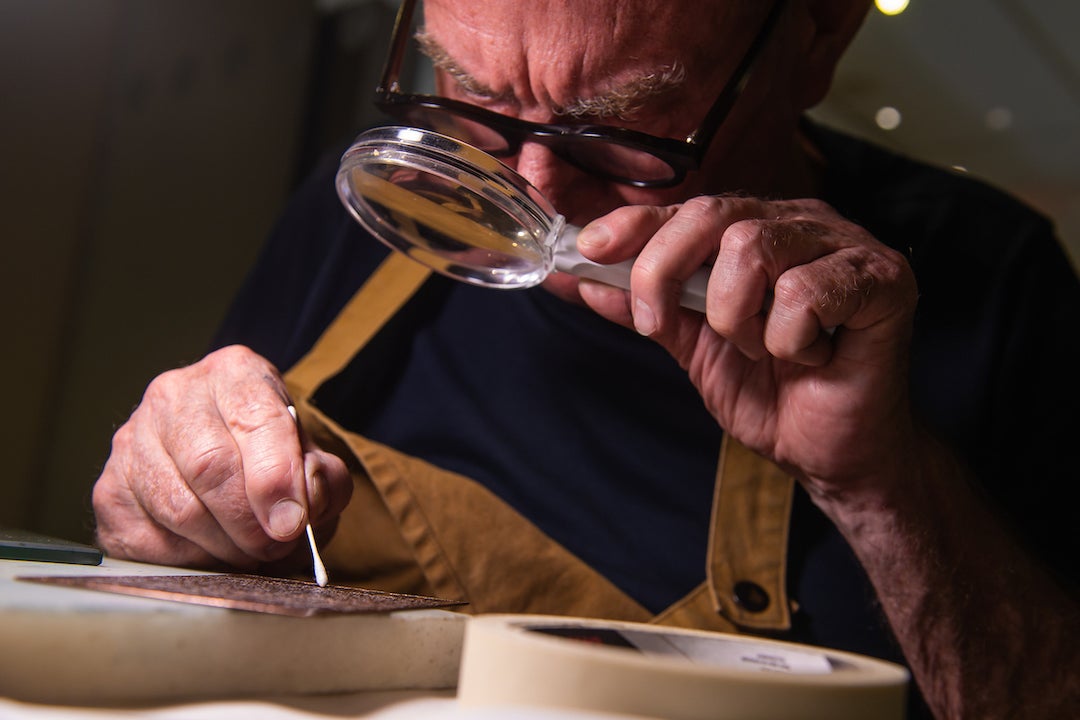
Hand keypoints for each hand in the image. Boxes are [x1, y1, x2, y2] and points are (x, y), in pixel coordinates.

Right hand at [92, 345, 351, 568]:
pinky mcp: (109, 491)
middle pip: (209, 465)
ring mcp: (132, 441)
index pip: (254, 419)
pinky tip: (213, 554)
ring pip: (178, 508)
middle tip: (274, 547)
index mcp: (234, 372)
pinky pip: (148, 540)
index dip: (275, 478)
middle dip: (249, 521)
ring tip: (250, 553)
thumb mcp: (313, 458)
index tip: (291, 522)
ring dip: (224, 546)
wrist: (227, 460)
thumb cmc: (273, 459)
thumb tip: (301, 510)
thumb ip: (323, 480)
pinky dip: (190, 560)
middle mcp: (175, 396)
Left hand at [575, 196, 918, 496]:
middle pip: (713, 213)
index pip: (687, 209)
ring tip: (761, 349)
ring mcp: (844, 243)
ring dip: (737, 318)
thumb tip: (581, 279)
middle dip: (664, 271)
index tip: (588, 248)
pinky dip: (790, 339)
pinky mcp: (883, 277)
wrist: (831, 453)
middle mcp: (798, 224)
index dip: (634, 224)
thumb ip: (647, 307)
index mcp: (756, 230)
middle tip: (657, 323)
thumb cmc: (772, 393)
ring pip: (752, 247)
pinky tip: (811, 356)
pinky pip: (806, 291)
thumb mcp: (693, 348)